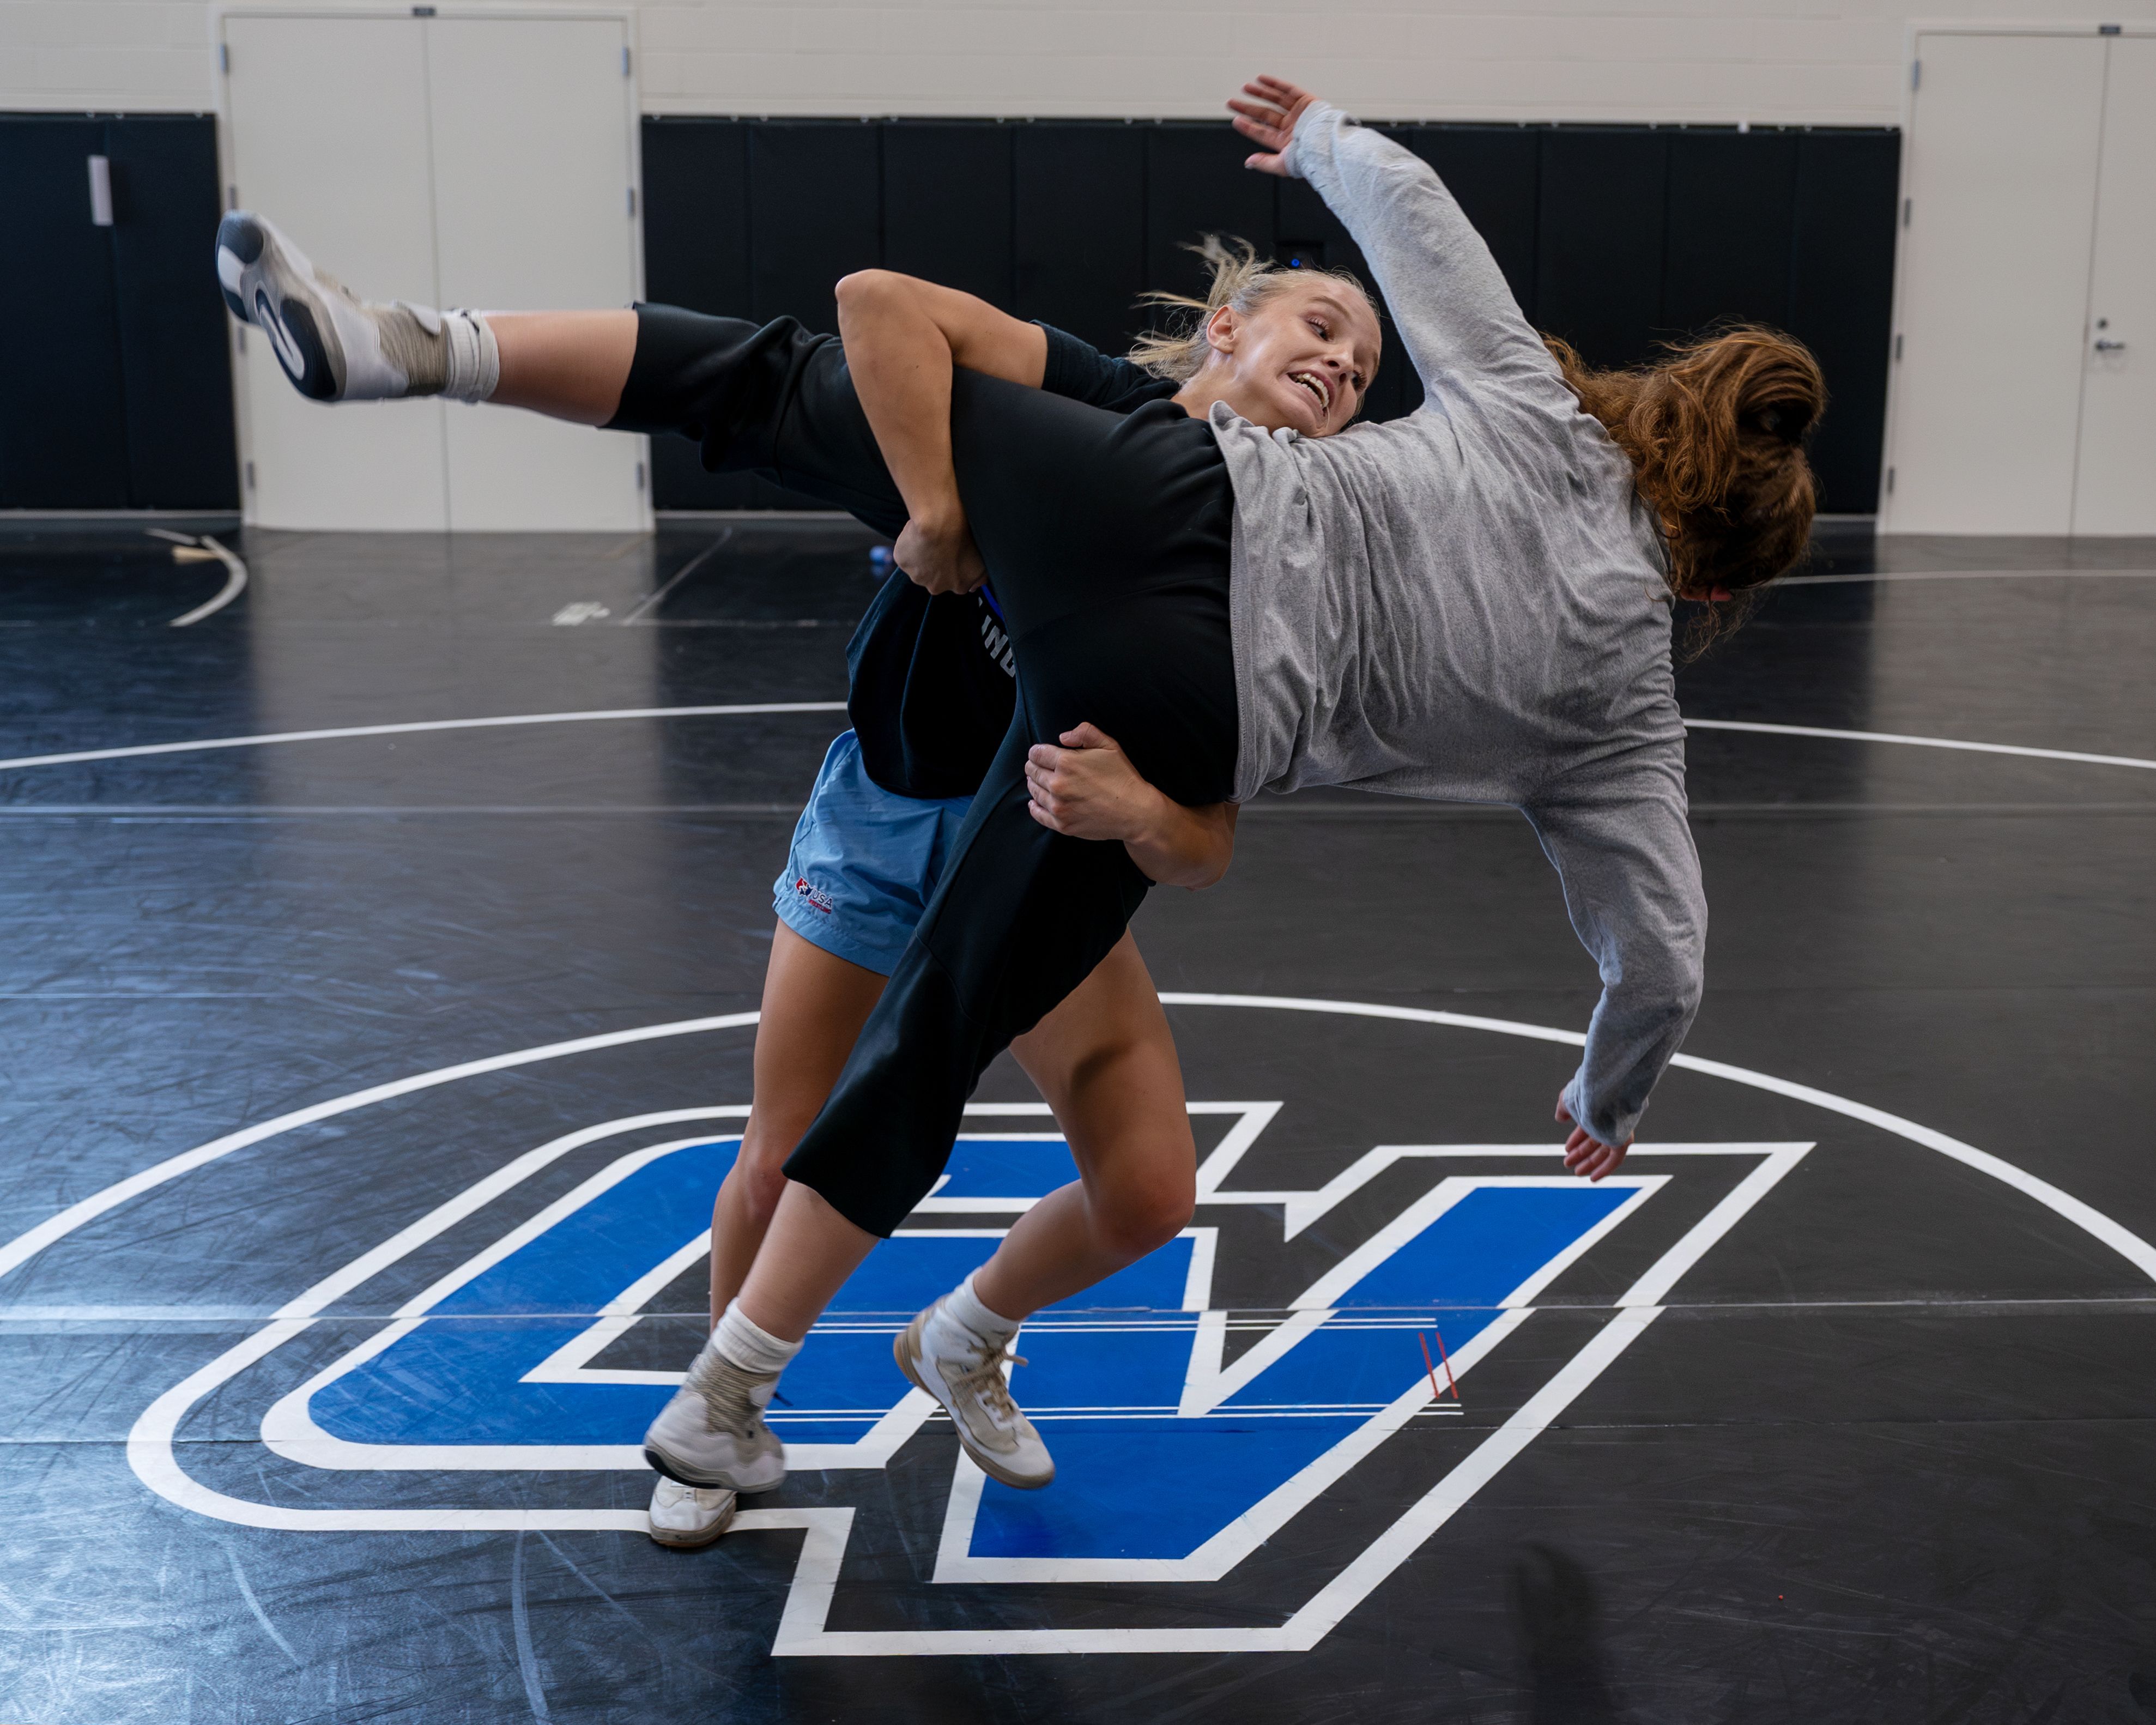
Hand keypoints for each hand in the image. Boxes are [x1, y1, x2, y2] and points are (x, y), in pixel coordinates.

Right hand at [893, 513, 984, 595]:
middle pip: (935, 577)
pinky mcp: (902, 562)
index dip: (952, 565)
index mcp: (958, 586)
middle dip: (936, 563)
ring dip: (922, 554)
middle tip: (940, 543)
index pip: (955, 580)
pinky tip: (917, 534)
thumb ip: (981, 576)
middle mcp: (936, 586)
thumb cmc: (964, 537)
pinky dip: (909, 545)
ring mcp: (917, 576)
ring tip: (928, 537)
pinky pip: (905, 554)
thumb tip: (978, 585)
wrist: (941, 523)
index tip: (952, 551)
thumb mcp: (982, 560)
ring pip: (919, 566)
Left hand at [1024, 724, 1163, 841]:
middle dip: (1034, 766)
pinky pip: (1037, 814)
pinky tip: (1036, 802)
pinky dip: (1034, 806)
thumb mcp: (1109, 745)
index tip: (1041, 754)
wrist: (1135, 812)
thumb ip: (1084, 732)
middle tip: (1041, 767)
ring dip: (1035, 784)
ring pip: (1033, 791)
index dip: (1037, 751)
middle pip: (1031, 771)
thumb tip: (1062, 738)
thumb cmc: (1123, 777)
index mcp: (1066, 762)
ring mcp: (1058, 807)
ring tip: (1041, 782)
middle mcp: (1057, 785)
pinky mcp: (1062, 824)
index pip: (1036, 753)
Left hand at [1227, 75, 1320, 176]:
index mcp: (1285, 141)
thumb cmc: (1308, 158)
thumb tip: (1248, 163)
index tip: (1236, 119)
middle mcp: (1291, 126)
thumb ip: (1265, 163)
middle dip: (1248, 108)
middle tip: (1231, 103)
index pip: (1262, 132)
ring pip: (1275, 100)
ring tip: (1244, 88)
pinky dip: (1274, 84)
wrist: (1328, 145)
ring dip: (1259, 93)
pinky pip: (1288, 89)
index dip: (1248, 126)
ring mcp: (1298, 112)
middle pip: (1265, 114)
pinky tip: (1261, 80)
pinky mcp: (1306, 101)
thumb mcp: (1282, 165)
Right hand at [1556, 1092, 1631, 1181]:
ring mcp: (1618, 1130)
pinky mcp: (1624, 1139)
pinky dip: (1604, 1170)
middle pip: (1595, 1142)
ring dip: (1589, 1163)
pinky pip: (1615, 1159)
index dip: (1576, 1140)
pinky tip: (1593, 1178)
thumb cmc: (1587, 1090)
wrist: (1606, 1087)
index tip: (1566, 1150)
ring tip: (1577, 1172)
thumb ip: (1564, 1109)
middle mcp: (1609, 1120)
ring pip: (1604, 1152)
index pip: (1587, 1129)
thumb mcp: (1568, 1100)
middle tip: (1568, 1163)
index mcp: (1598, 1110)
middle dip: (1581, 1154)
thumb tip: (1560, 1117)